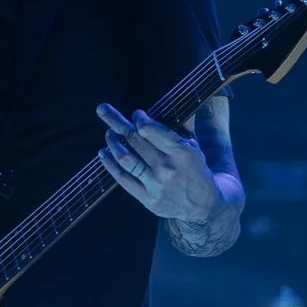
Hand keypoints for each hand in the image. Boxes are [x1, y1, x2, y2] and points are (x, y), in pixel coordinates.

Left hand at [97, 104, 221, 223]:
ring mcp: (155, 184)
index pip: (150, 130)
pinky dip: (110, 164)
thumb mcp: (195, 147)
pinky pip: (122, 178)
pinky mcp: (147, 198)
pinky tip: (104, 154)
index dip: (139, 119)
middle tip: (103, 110)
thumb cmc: (196, 170)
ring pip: (126, 158)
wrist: (203, 206)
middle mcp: (167, 167)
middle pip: (134, 140)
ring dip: (112, 143)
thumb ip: (184, 125)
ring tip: (108, 134)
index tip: (136, 114)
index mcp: (181, 152)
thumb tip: (178, 100)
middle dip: (116, 121)